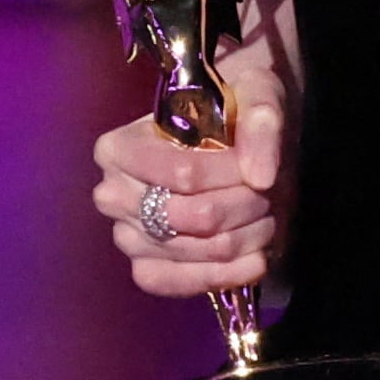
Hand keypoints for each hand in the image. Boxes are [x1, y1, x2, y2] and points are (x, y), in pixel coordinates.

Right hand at [90, 67, 282, 297]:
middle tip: (266, 192)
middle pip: (195, 216)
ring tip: (264, 215)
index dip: (233, 175)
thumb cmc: (234, 111)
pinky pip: (182, 284)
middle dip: (244, 206)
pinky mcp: (147, 270)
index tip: (259, 166)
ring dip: (246, 236)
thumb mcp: (256, 95)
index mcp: (119, 149)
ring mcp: (127, 237)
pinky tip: (256, 259)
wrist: (235, 140)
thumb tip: (260, 176)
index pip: (184, 174)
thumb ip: (262, 126)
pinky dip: (225, 274)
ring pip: (199, 250)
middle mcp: (112, 195)